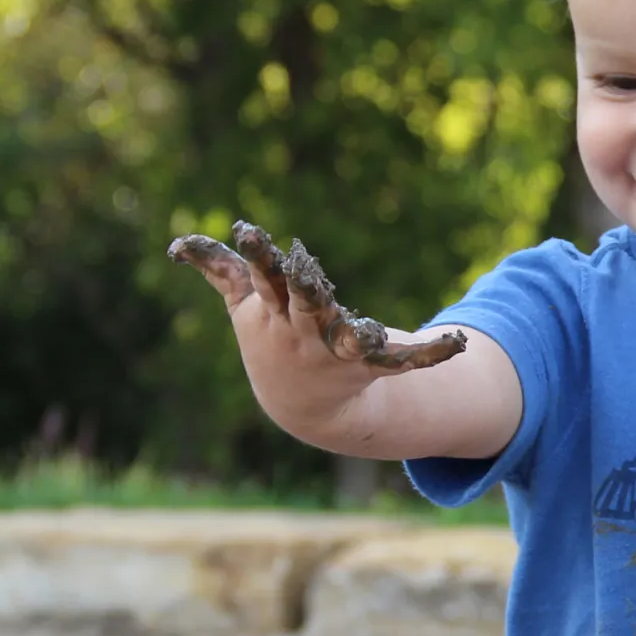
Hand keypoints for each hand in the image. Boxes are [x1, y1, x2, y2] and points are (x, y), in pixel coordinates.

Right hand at [167, 220, 465, 435]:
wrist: (304, 406)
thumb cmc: (272, 341)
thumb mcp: (245, 307)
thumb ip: (219, 271)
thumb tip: (177, 244)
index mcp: (273, 312)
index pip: (262, 279)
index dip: (256, 255)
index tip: (249, 230)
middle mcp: (302, 332)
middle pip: (302, 304)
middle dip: (302, 286)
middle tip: (304, 264)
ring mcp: (335, 352)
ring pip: (345, 336)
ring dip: (355, 332)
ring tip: (370, 326)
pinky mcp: (371, 365)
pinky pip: (404, 359)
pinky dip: (431, 354)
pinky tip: (458, 343)